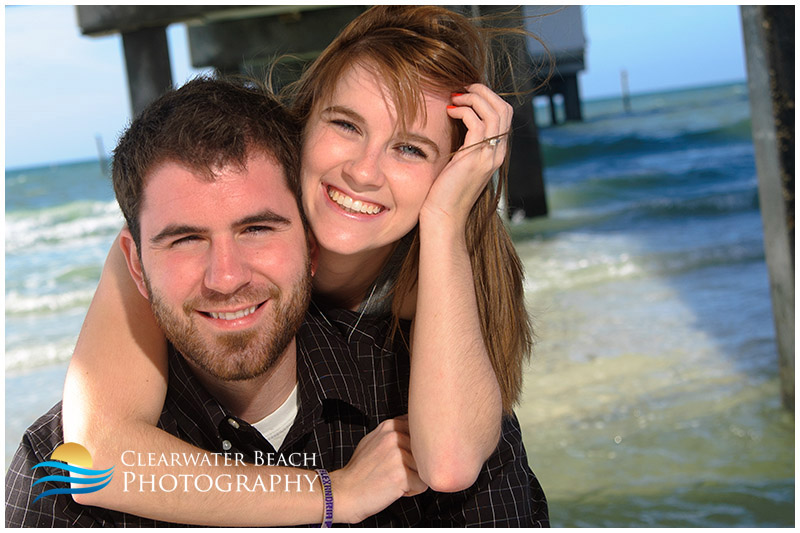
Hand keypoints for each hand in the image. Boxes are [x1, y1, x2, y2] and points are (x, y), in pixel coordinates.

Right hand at [329, 416, 427, 523]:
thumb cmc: (359, 471)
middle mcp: (394, 437)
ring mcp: (398, 455)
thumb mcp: (373, 440)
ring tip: (394, 480)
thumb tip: (414, 427)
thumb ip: (392, 432)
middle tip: (394, 471)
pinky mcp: (401, 475)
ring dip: (414, 478)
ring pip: (425, 468)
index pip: (420, 432)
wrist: (344, 492)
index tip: (401, 457)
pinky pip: (422, 484)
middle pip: (425, 451)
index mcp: (389, 426)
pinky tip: (395, 489)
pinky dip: (412, 491)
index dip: (414, 449)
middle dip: (415, 464)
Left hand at [420, 83, 512, 227]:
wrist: (443, 216)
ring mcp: (490, 155)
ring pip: (495, 111)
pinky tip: (449, 111)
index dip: (487, 98)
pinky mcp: (476, 157)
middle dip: (484, 92)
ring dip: (474, 97)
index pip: (504, 115)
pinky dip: (464, 110)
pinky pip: (478, 123)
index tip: (465, 94)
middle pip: (504, 108)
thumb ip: (464, 145)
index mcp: (496, 153)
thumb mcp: (458, 163)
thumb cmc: (444, 192)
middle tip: (462, 88)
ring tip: (455, 96)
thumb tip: (455, 122)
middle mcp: (498, 153)